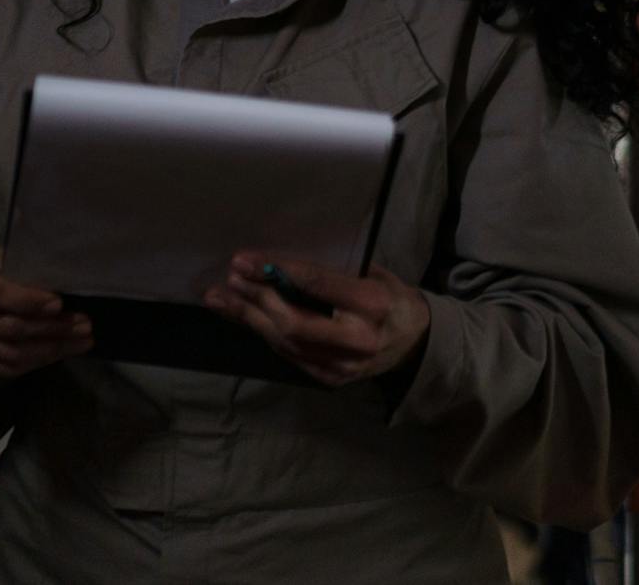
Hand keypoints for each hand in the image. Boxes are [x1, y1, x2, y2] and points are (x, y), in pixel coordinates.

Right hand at [0, 244, 92, 377]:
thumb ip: (25, 272)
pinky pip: (2, 369)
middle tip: (83, 326)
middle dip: (49, 329)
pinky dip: (35, 363)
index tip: (59, 304)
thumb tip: (66, 295)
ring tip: (79, 341)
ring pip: (6, 353)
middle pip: (3, 327)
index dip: (27, 301)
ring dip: (49, 350)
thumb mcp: (2, 256)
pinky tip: (58, 353)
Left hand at [203, 252, 430, 387]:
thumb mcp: (373, 273)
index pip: (315, 285)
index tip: (244, 259)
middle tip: (231, 278)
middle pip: (293, 322)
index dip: (275, 271)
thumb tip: (280, 262)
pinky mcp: (331, 379)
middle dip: (256, 299)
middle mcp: (357, 340)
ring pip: (285, 342)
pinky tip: (244, 316)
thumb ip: (333, 272)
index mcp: (371, 304)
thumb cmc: (391, 297)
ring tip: (221, 297)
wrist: (417, 344)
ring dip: (249, 318)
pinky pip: (289, 355)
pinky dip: (265, 333)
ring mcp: (343, 366)